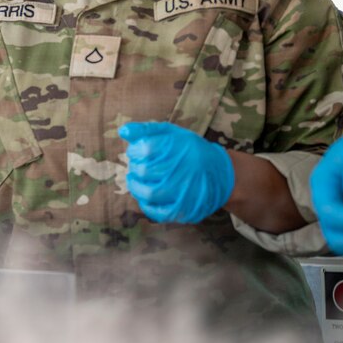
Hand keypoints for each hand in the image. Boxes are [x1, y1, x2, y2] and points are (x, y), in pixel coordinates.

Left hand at [119, 121, 234, 223]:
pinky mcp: (183, 209)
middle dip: (135, 167)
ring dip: (136, 187)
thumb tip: (123, 131)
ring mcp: (182, 192)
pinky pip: (158, 212)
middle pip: (143, 170)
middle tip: (138, 166)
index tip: (137, 151)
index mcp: (176, 147)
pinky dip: (146, 205)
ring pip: (148, 192)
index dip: (135, 150)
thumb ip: (146, 130)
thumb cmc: (190, 150)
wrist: (219, 173)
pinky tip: (145, 196)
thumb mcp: (172, 133)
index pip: (143, 148)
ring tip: (136, 180)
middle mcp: (180, 170)